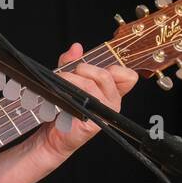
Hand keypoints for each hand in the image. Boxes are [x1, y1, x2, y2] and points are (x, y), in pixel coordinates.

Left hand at [36, 42, 137, 160]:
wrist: (52, 135)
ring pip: (93, 84)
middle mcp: (112, 102)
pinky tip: (61, 95)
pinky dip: (70, 90)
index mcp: (111, 91)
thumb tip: (76, 47)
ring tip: (60, 82)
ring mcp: (105, 112)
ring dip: (72, 78)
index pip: (128, 76)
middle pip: (108, 74)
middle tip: (69, 74)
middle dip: (84, 69)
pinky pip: (85, 98)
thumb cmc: (63, 108)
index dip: (114, 67)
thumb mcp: (68, 79)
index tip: (93, 67)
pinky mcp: (95, 122)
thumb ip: (72, 62)